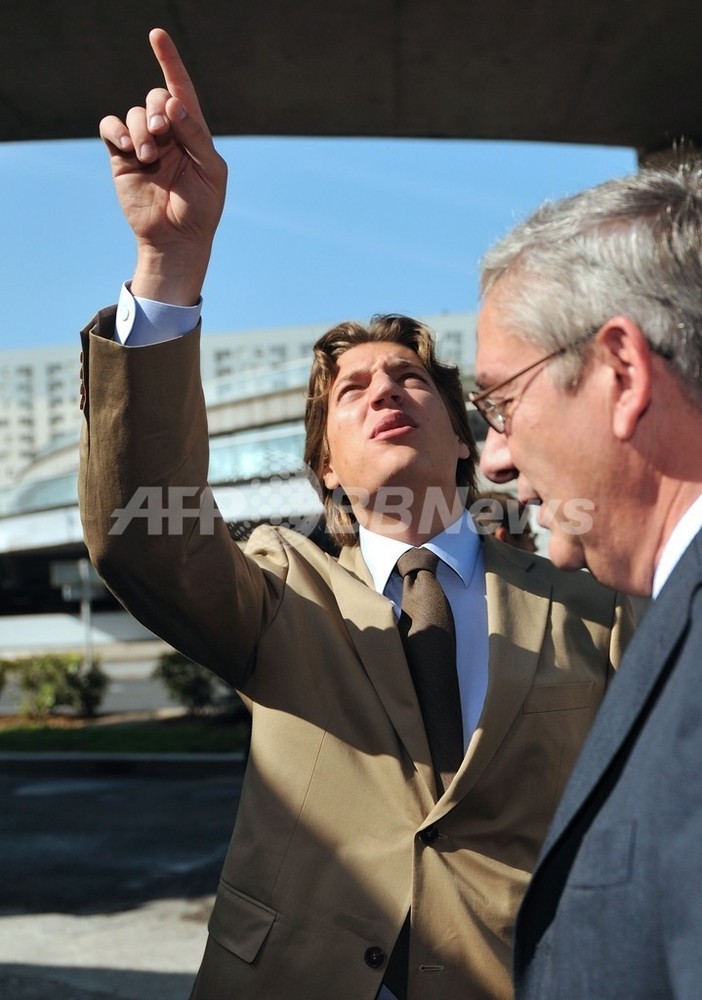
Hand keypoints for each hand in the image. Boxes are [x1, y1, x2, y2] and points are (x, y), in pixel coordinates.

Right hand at [99, 28, 227, 303]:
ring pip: (132, 113)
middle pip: (155, 98)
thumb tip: (172, 103)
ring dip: (139, 129)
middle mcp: (167, 133)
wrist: (177, 239)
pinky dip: (117, 130)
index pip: (181, 89)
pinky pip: (110, 128)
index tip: (157, 35)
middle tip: (161, 132)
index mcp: (193, 132)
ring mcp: (143, 144)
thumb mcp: (210, 172)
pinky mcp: (122, 157)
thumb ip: (195, 136)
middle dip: (156, 109)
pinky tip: (128, 147)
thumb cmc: (202, 208)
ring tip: (147, 155)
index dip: (170, 61)